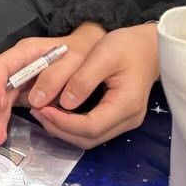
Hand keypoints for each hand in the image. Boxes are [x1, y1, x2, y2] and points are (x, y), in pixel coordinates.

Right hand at [0, 22, 106, 145]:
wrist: (88, 49)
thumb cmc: (83, 50)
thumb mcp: (75, 58)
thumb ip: (56, 76)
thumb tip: (36, 102)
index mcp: (26, 52)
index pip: (0, 65)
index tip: (2, 105)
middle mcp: (19, 66)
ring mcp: (22, 80)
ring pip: (3, 99)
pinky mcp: (28, 93)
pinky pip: (13, 105)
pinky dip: (6, 118)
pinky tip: (1, 132)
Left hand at [30, 24, 159, 149]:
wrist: (148, 47)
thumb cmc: (127, 46)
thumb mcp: (103, 54)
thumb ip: (84, 79)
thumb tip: (65, 103)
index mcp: (126, 104)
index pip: (91, 127)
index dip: (64, 122)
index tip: (42, 108)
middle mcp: (128, 120)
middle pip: (90, 138)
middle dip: (60, 128)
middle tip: (37, 110)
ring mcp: (125, 122)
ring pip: (90, 138)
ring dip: (64, 129)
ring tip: (42, 110)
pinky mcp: (119, 119)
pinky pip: (93, 130)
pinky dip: (72, 125)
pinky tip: (58, 111)